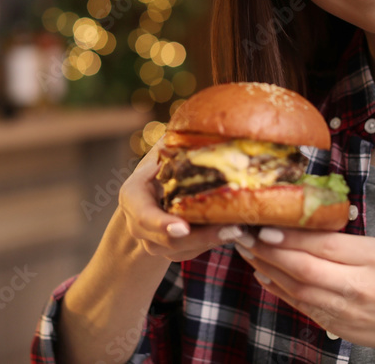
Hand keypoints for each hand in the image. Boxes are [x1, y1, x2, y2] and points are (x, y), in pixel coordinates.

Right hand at [117, 140, 239, 261]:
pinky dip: (216, 241)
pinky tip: (239, 229)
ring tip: (242, 228)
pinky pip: (196, 251)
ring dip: (215, 240)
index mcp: (133, 199)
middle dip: (203, 236)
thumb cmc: (154, 173)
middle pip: (171, 239)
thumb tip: (191, 121)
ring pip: (186, 249)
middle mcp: (140, 227)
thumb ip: (168, 145)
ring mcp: (156, 245)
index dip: (163, 223)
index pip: (145, 216)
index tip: (184, 226)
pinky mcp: (175, 254)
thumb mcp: (155, 158)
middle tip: (233, 228)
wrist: (146, 203)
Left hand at [232, 227, 374, 361]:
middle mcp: (357, 287)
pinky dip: (278, 290)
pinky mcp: (335, 326)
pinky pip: (300, 306)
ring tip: (246, 251)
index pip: (324, 246)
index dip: (291, 238)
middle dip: (270, 252)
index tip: (265, 227)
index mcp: (371, 260)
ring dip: (267, 269)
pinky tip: (262, 274)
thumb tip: (298, 226)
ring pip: (298, 289)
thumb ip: (341, 240)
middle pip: (306, 269)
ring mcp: (344, 311)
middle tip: (244, 236)